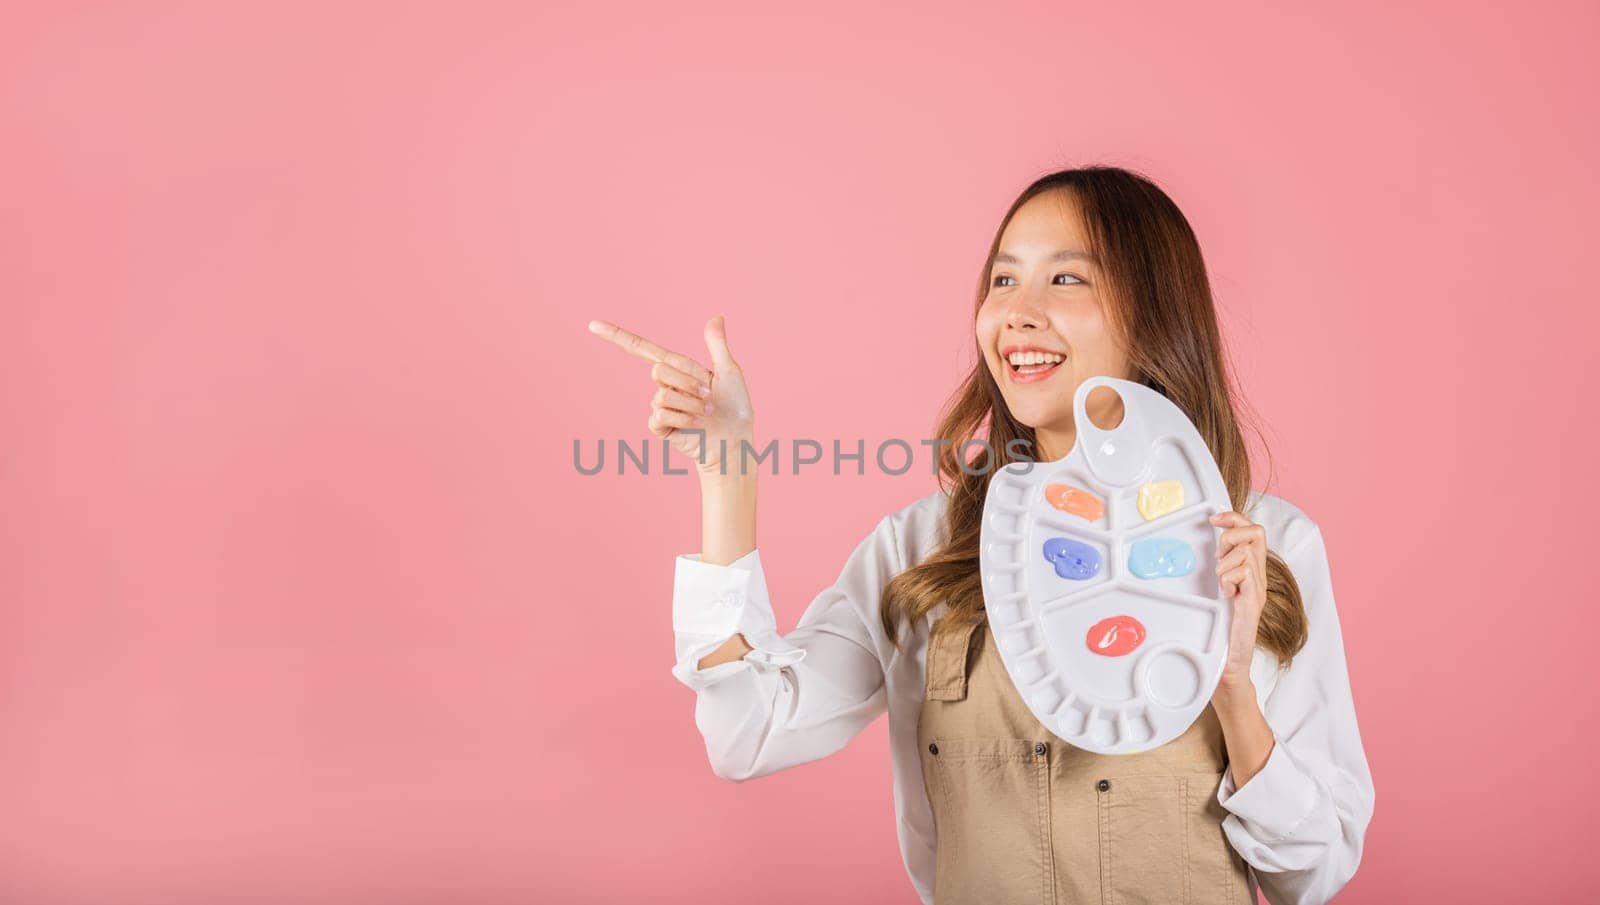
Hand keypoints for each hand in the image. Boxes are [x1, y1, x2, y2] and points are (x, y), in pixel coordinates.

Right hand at [587, 315, 754, 475]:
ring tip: (705, 412)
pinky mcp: (660, 427)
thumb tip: (717, 317)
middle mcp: (665, 384)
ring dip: (691, 403)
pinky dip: (683, 418)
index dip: (617, 336)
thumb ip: (717, 345)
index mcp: (678, 367)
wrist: (734, 441)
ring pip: (663, 395)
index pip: (642, 348)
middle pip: (658, 370)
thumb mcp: (729, 371)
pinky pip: (659, 415)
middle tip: (708, 395)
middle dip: (688, 382)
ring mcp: (661, 406)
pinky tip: (695, 425)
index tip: (593, 325)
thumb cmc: (734, 407)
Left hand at [1209, 509, 1267, 696]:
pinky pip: (1243, 573)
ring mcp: (1257, 589)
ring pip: (1245, 553)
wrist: (1228, 664)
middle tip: (1218, 557)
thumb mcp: (1218, 592)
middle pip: (1256, 532)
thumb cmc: (1221, 631)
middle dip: (1232, 536)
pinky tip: (1226, 596)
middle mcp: (1258, 577)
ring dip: (1225, 566)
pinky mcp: (1253, 602)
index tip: (1214, 519)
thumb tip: (1205, 551)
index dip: (1235, 517)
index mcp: (1251, 572)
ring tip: (1221, 586)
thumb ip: (1218, 571)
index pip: (1253, 530)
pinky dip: (1228, 580)